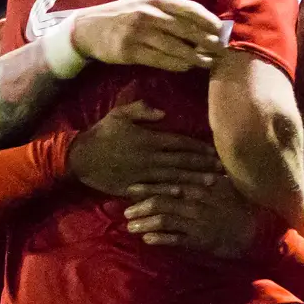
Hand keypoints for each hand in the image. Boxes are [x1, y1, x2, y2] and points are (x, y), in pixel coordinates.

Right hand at [70, 101, 220, 196]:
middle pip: (183, 162)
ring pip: (173, 177)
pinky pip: (154, 190)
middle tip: (224, 170)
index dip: (199, 148)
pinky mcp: (133, 186)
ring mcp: (142, 174)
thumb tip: (163, 113)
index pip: (181, 143)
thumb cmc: (101, 133)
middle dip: (204, 166)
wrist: (79, 157)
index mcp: (149, 139)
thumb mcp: (119, 114)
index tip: (216, 151)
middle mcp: (149, 157)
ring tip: (212, 183)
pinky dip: (169, 192)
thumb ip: (142, 110)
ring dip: (194, 180)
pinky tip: (182, 193)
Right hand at [72, 0, 225, 72]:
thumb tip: (199, 22)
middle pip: (185, 29)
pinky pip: (160, 60)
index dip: (207, 20)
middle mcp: (148, 14)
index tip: (221, 29)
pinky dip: (176, 64)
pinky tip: (187, 67)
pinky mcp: (130, 51)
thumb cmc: (122, 16)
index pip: (188, 8)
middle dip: (207, 40)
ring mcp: (138, 33)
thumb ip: (167, 11)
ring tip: (208, 62)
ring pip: (175, 47)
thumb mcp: (143, 4)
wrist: (88, 29)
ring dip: (195, 56)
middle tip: (221, 49)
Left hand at [124, 176, 255, 258]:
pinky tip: (147, 239)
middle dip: (140, 206)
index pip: (168, 183)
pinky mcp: (199, 240)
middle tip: (125, 209)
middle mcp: (195, 202)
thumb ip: (206, 176)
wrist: (257, 231)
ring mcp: (196, 221)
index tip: (130, 187)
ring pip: (163, 220)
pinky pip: (174, 239)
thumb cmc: (240, 206)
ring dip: (144, 223)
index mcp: (199, 187)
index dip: (147, 186)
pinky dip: (159, 239)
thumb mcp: (224, 185)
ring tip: (130, 226)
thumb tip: (192, 166)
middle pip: (161, 201)